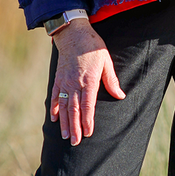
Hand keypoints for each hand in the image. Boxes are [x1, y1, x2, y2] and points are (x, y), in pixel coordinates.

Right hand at [50, 19, 125, 144]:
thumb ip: (111, 80)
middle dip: (75, 127)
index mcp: (89, 80)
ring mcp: (64, 81)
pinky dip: (54, 108)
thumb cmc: (92, 47)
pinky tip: (54, 119)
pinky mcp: (58, 78)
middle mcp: (75, 83)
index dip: (88, 120)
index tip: (88, 133)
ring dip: (64, 122)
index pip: (87, 105)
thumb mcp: (106, 60)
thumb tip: (120, 95)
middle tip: (75, 142)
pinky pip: (54, 96)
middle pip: (74, 109)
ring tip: (65, 136)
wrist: (73, 33)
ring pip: (63, 106)